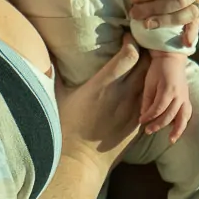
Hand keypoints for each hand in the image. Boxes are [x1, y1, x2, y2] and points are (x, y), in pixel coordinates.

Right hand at [55, 35, 149, 172]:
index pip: (129, 55)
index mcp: (103, 86)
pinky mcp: (138, 124)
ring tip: (144, 63)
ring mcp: (133, 110)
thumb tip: (46, 55)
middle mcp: (122, 96)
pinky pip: (152, 100)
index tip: (126, 36)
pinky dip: (151, 90)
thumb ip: (57, 73)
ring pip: (152, 81)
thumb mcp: (59, 97)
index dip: (131, 42)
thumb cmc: (65, 127)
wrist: (79, 162)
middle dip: (145, 51)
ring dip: (150, 70)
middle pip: (146, 64)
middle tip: (139, 45)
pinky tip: (144, 86)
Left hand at [140, 53, 191, 143]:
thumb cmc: (158, 68)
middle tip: (148, 131)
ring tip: (171, 140)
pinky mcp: (187, 97)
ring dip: (177, 130)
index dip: (149, 117)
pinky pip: (187, 112)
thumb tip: (143, 116)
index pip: (158, 109)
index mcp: (168, 89)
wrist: (172, 57)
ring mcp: (185, 96)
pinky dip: (183, 122)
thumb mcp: (149, 82)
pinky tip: (177, 128)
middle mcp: (179, 95)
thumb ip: (147, 100)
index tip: (140, 122)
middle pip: (170, 116)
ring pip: (183, 117)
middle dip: (158, 125)